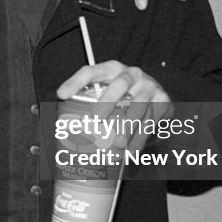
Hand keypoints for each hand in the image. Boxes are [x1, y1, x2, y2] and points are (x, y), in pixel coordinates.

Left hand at [57, 60, 172, 149]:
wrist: (157, 95)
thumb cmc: (123, 96)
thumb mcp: (106, 92)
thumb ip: (88, 102)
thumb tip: (59, 124)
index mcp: (111, 69)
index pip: (90, 71)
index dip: (75, 81)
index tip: (61, 95)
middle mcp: (131, 74)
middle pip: (120, 83)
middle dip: (109, 100)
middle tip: (97, 117)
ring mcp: (149, 86)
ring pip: (140, 104)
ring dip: (128, 125)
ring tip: (118, 143)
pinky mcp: (163, 100)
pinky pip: (151, 120)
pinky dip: (140, 139)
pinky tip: (131, 152)